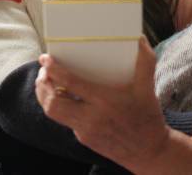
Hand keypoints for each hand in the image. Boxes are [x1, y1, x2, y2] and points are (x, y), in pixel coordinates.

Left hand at [35, 37, 169, 170]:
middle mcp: (91, 117)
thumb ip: (145, 62)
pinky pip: (66, 120)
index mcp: (104, 100)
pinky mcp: (83, 139)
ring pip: (54, 113)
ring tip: (46, 83)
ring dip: (45, 97)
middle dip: (42, 85)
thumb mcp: (147, 88)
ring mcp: (84, 130)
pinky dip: (61, 107)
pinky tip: (65, 97)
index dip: (54, 70)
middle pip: (52, 102)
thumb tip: (140, 38)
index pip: (70, 83)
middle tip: (42, 71)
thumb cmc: (148, 117)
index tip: (45, 58)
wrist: (148, 152)